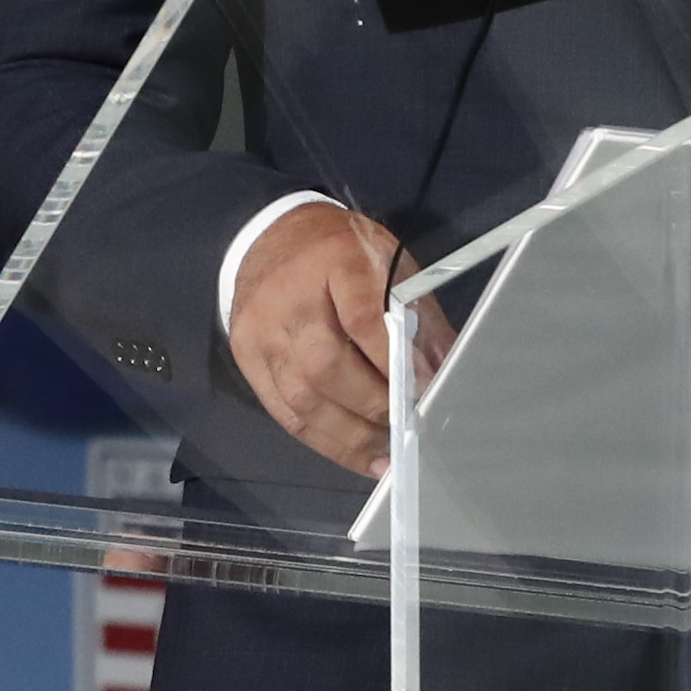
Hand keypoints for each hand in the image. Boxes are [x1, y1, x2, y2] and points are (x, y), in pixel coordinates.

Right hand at [226, 206, 453, 476]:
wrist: (271, 236)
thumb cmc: (342, 251)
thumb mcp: (389, 261)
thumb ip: (419, 314)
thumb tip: (443, 368)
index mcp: (335, 260)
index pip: (361, 317)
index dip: (393, 360)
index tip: (423, 389)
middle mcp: (290, 298)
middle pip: (326, 366)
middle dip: (373, 405)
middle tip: (406, 425)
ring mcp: (262, 332)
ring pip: (302, 399)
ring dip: (351, 435)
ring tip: (388, 453)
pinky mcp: (247, 359)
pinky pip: (284, 413)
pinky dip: (325, 441)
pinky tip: (359, 455)